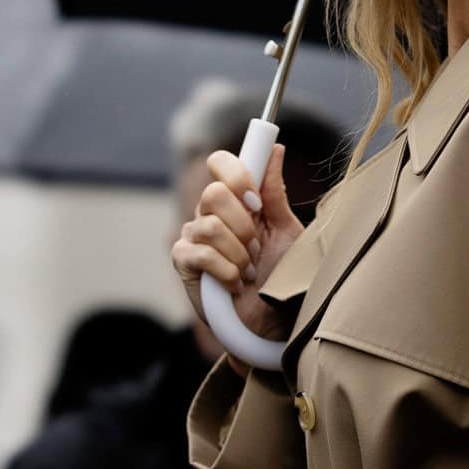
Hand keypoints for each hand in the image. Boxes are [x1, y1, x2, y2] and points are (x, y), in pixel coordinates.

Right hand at [170, 145, 303, 345]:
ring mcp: (193, 236)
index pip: (220, 163)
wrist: (270, 320)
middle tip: (256, 248)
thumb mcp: (286, 230)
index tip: (256, 202)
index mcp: (234, 199)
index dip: (237, 176)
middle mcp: (210, 213)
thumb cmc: (280, 274)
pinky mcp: (183, 262)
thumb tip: (275, 148)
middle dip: (243, 225)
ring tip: (248, 270)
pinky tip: (234, 284)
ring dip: (239, 253)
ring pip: (210, 226)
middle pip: (213, 194)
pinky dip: (226, 271)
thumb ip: (275, 192)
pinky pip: (201, 254)